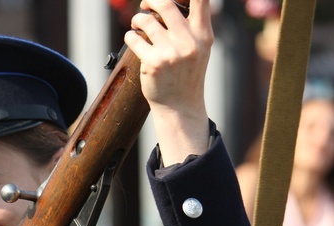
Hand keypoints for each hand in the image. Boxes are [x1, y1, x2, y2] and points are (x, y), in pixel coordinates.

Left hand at [125, 0, 212, 162]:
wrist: (180, 106)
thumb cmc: (187, 75)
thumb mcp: (199, 49)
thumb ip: (193, 27)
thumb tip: (171, 4)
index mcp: (203, 35)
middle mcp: (188, 41)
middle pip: (166, 3)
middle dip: (151, 0)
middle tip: (145, 5)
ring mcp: (170, 52)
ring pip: (146, 20)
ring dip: (138, 19)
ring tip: (137, 24)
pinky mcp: (152, 63)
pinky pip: (134, 38)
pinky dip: (130, 35)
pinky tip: (133, 38)